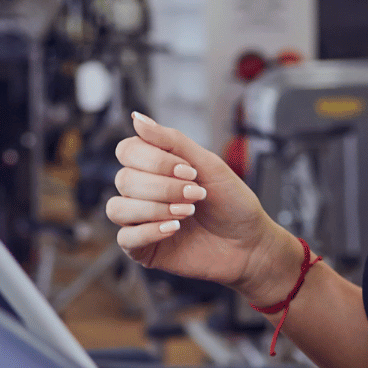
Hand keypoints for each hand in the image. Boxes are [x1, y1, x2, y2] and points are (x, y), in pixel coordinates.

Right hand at [105, 112, 297, 303]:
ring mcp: (140, 221)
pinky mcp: (143, 249)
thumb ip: (171, 140)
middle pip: (124, 180)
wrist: (250, 242)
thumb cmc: (232, 201)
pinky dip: (149, 231)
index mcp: (153, 167)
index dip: (154, 161)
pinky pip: (125, 239)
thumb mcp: (207, 164)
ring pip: (117, 209)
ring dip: (154, 209)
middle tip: (195, 194)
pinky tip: (174, 229)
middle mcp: (141, 191)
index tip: (189, 170)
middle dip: (163, 187)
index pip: (127, 151)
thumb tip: (136, 118)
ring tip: (187, 213)